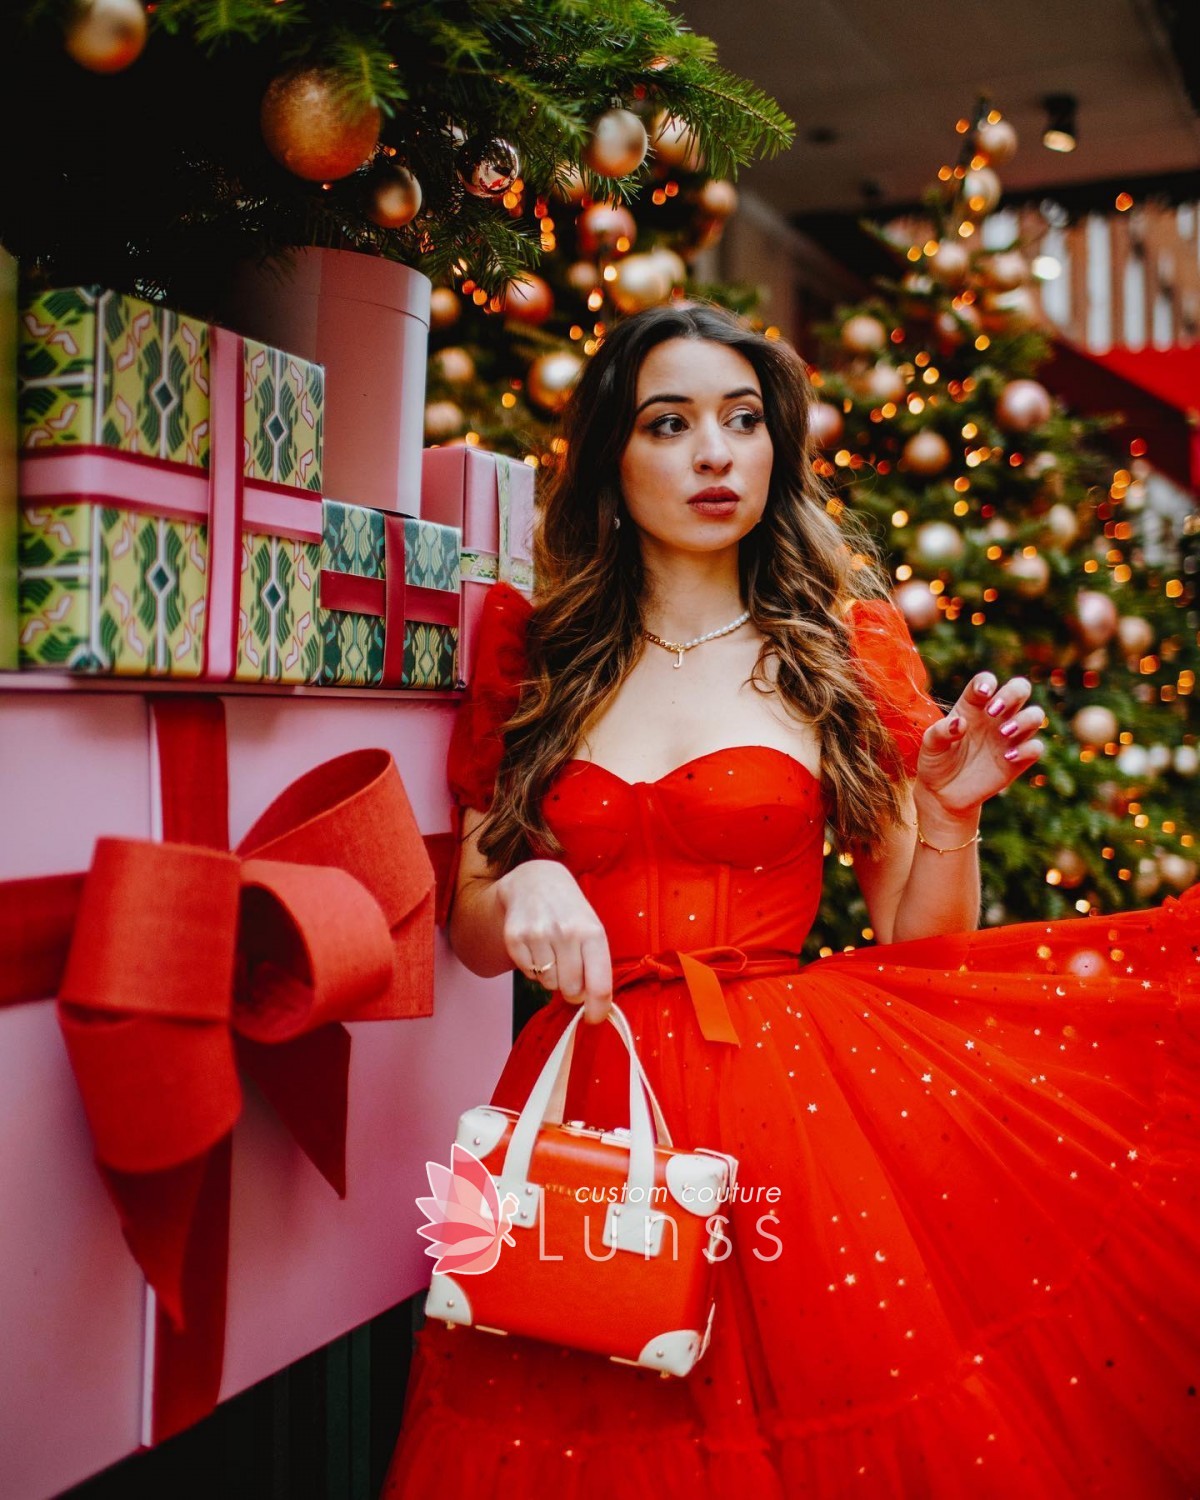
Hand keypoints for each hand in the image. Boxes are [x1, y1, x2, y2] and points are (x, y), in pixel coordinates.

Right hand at [494, 859, 613, 1024]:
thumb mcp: (592, 929)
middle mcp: (566, 933)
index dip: (597, 1010)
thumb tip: (593, 1007)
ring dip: (552, 976)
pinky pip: (528, 973)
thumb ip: (596, 966)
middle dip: (572, 990)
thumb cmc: (570, 911)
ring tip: (552, 951)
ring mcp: (538, 934)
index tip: (593, 1018)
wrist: (536, 881)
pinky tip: (537, 946)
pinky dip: (533, 967)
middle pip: (571, 990)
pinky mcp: (515, 937)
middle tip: (570, 972)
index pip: (599, 985)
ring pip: (548, 983)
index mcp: (592, 932)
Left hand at [915, 672, 1045, 819]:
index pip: (986, 682)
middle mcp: (996, 716)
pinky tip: (1008, 756)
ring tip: (1003, 732)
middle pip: (1020, 688)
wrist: (943, 793)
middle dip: (1013, 693)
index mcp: (973, 706)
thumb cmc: (936, 761)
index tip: (982, 693)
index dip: (987, 681)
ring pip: (1035, 715)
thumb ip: (940, 731)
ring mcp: (1009, 737)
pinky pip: (1036, 747)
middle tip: (993, 710)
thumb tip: (960, 723)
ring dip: (1025, 719)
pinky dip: (1028, 749)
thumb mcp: (930, 746)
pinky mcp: (1018, 760)